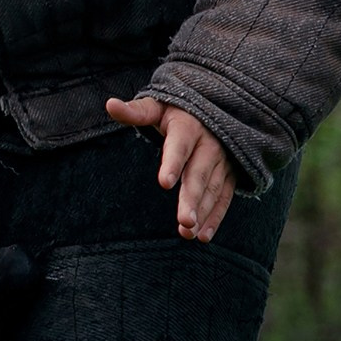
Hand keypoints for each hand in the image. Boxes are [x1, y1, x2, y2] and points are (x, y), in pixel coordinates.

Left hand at [106, 96, 235, 242]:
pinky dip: (216, 216)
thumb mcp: (157, 106)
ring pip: (213, 188)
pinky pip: (224, 196)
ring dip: (203, 212)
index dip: (173, 162)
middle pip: (198, 173)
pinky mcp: (230, 173)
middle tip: (184, 221)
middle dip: (192, 198)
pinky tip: (203, 235)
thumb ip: (135, 111)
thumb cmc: (177, 110)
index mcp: (188, 126)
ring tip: (188, 232)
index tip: (164, 183)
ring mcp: (222, 160)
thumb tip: (110, 105)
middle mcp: (209, 143)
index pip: (179, 145)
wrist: (216, 108)